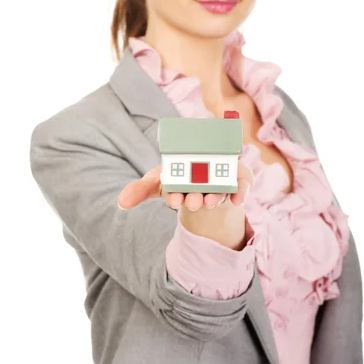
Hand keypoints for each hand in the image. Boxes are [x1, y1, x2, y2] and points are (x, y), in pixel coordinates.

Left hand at [117, 158, 253, 211]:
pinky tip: (236, 201)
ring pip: (222, 181)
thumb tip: (120, 203)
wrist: (200, 187)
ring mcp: (224, 171)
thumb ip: (140, 190)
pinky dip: (241, 191)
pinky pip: (243, 182)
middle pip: (204, 174)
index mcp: (186, 160)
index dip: (180, 183)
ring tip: (207, 203)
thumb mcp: (157, 185)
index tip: (174, 201)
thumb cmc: (177, 181)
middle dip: (198, 190)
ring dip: (216, 193)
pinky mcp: (239, 178)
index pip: (183, 165)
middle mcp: (207, 163)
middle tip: (193, 202)